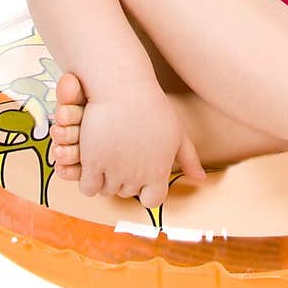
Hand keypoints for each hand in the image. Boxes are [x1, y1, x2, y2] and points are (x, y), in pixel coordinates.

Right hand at [76, 79, 205, 208]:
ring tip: (105, 157)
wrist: (121, 86)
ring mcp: (114, 171)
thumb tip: (201, 179)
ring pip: (106, 191)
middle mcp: (137, 176)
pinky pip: (87, 187)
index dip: (146, 190)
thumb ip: (189, 158)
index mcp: (159, 171)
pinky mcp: (91, 162)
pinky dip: (88, 180)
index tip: (140, 174)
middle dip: (124, 180)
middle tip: (120, 157)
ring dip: (105, 179)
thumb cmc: (150, 105)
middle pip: (127, 193)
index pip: (152, 201)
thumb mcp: (176, 131)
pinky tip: (91, 163)